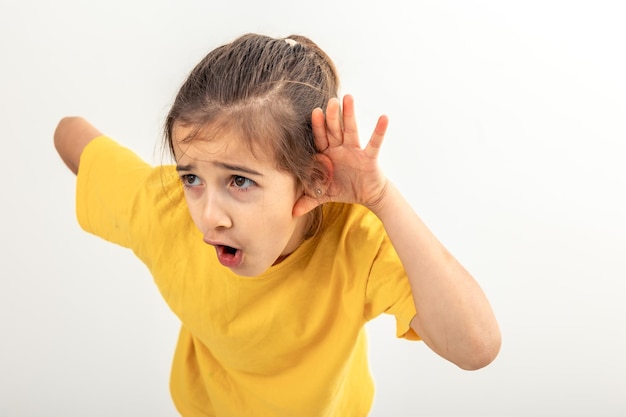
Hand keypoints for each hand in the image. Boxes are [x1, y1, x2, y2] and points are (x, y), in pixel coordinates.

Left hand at [311, 94, 388, 209]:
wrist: (367, 196)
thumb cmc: (345, 189)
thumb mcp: (325, 195)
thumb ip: (308, 200)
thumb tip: (291, 213)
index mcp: (328, 155)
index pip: (320, 138)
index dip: (317, 126)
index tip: (314, 112)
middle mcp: (340, 149)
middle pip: (334, 130)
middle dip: (331, 116)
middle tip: (330, 100)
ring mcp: (355, 151)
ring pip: (351, 130)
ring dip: (350, 115)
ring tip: (348, 98)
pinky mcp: (369, 157)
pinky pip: (374, 143)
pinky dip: (379, 131)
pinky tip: (384, 118)